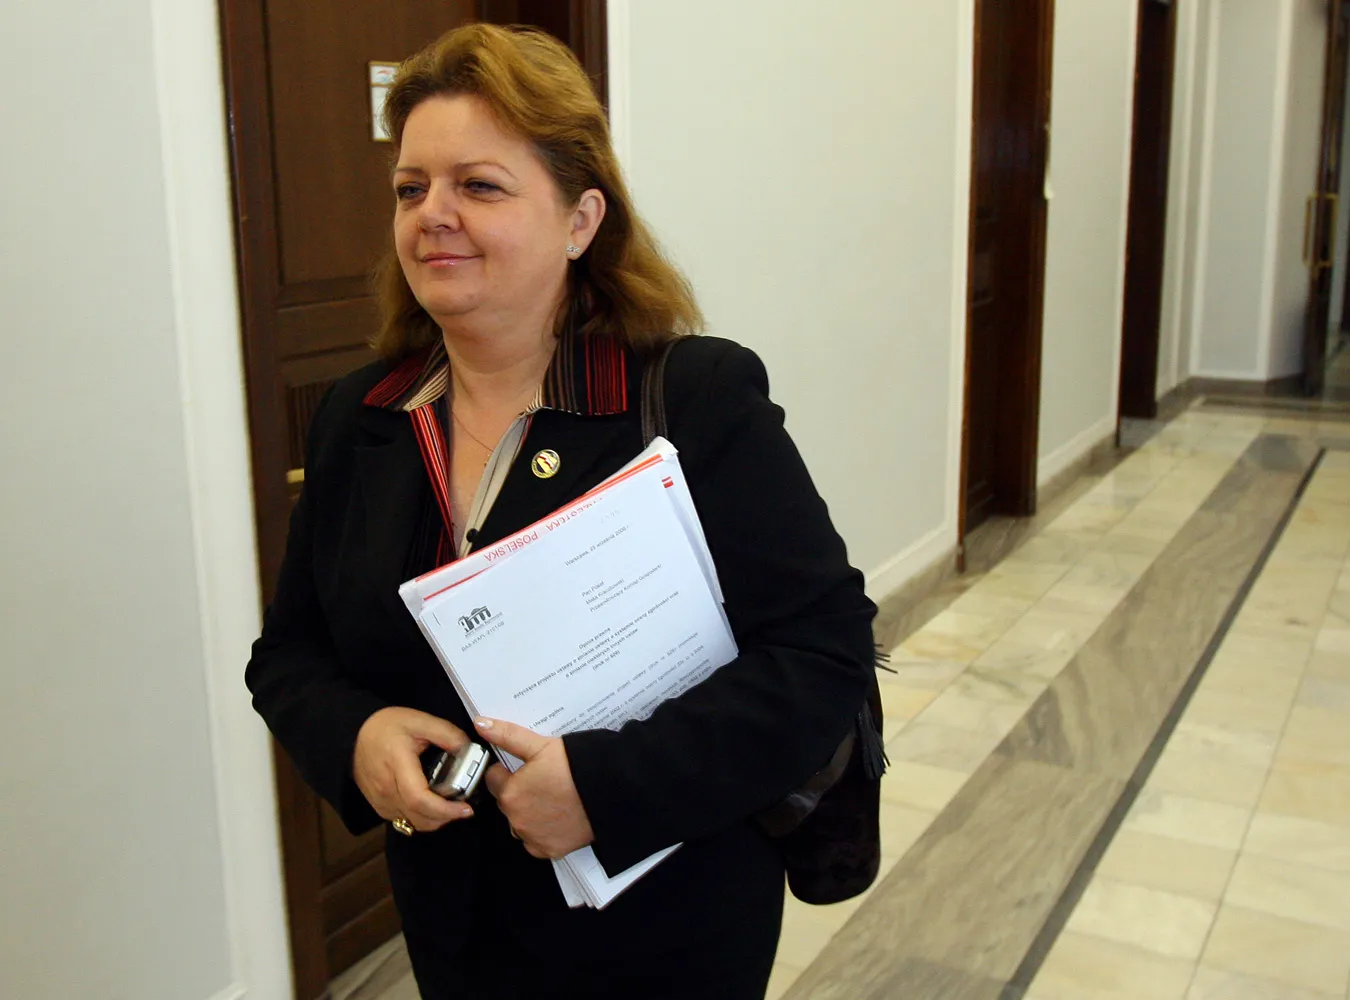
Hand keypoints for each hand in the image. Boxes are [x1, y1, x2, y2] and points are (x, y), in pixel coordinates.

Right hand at [353, 707, 473, 832]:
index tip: (465, 808)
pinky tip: (433, 807)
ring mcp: (380, 801)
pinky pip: (403, 821)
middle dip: (445, 818)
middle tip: (464, 809)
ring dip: (435, 821)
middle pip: (418, 816)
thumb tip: (468, 750)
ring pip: (411, 823)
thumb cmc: (387, 726)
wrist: (356, 734)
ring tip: (451, 807)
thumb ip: (447, 734)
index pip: (419, 798)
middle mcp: (386, 788)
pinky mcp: (379, 807)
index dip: (444, 809)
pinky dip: (422, 819)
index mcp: (397, 764)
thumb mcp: (420, 720)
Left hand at [476, 718, 593, 859]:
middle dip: (519, 791)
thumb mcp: (541, 746)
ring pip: (520, 822)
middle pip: (508, 801)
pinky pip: (536, 841)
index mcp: (510, 793)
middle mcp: (516, 820)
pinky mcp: (549, 851)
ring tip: (554, 798)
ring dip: (529, 812)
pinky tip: (559, 816)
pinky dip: (543, 831)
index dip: (509, 769)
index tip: (527, 767)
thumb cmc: (576, 767)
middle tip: (545, 780)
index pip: (494, 778)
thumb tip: (481, 723)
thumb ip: (507, 736)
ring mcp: (532, 838)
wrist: (612, 791)